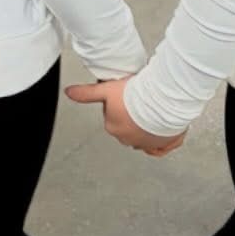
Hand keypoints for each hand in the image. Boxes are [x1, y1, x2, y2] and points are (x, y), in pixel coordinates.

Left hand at [66, 77, 184, 157]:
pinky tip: (163, 133)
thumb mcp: (106, 89)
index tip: (128, 95)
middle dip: (134, 116)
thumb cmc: (138, 94)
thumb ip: (86, 93)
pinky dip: (163, 141)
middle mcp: (129, 139)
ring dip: (149, 127)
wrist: (163, 98)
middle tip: (141, 101)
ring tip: (153, 111)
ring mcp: (148, 143)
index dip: (121, 103)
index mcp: (114, 127)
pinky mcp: (165, 144)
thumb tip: (69, 92)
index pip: (114, 116)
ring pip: (146, 137)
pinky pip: (163, 147)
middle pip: (129, 127)